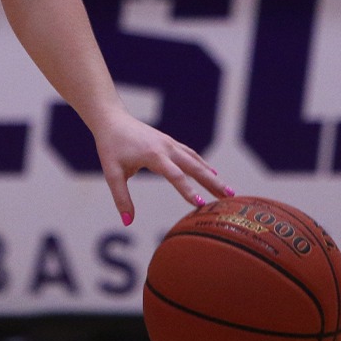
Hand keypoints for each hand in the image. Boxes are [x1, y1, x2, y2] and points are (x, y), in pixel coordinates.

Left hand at [90, 110, 231, 225]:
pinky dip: (203, 164)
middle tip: (230, 197)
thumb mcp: (112, 173)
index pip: (175, 176)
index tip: (201, 204)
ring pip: (196, 160)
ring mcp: (170, 143)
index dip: (188, 190)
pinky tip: (211, 173)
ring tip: (228, 190)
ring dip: (212, 175)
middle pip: (195, 166)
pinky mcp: (169, 142)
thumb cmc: (111, 146)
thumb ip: (121, 197)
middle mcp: (166, 147)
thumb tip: (127, 221)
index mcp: (154, 155)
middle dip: (213, 182)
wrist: (112, 120)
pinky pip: (190, 154)